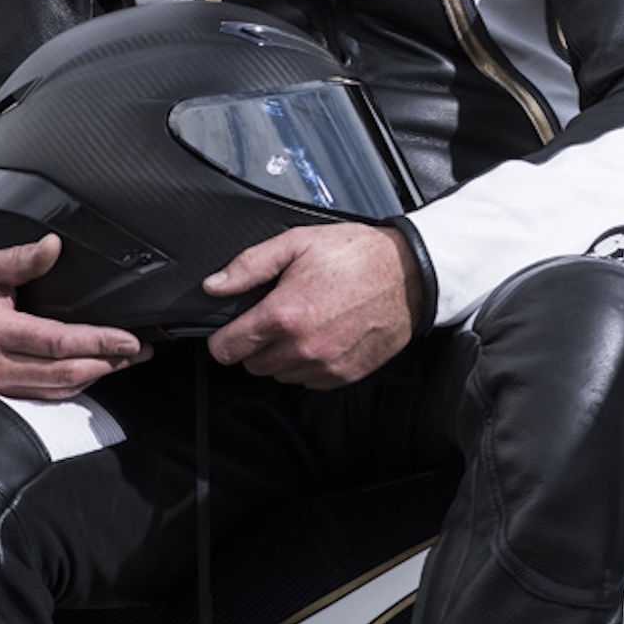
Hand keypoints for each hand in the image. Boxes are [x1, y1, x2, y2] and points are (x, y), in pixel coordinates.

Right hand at [0, 235, 150, 398]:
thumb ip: (20, 259)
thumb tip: (53, 245)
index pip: (57, 343)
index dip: (98, 343)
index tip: (128, 340)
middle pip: (64, 374)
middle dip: (108, 363)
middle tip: (137, 352)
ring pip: (57, 391)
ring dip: (96, 377)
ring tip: (123, 362)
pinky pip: (43, 398)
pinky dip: (72, 388)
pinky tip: (92, 374)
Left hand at [204, 224, 422, 388]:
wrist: (409, 275)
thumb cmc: (356, 255)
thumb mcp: (297, 243)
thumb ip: (249, 266)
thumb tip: (215, 285)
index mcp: (284, 315)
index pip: (227, 349)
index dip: (224, 337)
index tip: (232, 328)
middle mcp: (302, 347)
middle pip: (252, 364)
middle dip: (256, 343)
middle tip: (276, 315)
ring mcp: (324, 365)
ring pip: (279, 374)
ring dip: (282, 355)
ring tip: (304, 323)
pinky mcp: (343, 375)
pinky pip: (308, 381)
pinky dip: (308, 363)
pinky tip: (322, 335)